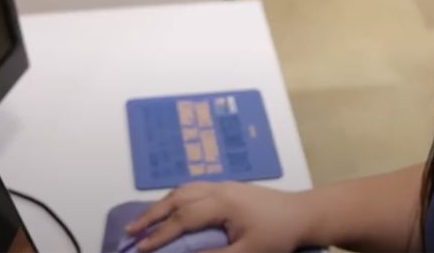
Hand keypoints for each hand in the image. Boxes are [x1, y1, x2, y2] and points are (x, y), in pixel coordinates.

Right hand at [124, 181, 313, 252]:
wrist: (303, 214)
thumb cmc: (278, 235)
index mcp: (222, 203)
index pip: (182, 219)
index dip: (159, 235)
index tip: (139, 249)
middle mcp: (219, 189)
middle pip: (177, 198)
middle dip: (151, 215)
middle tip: (129, 233)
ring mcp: (224, 186)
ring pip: (185, 190)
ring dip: (162, 204)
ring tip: (144, 221)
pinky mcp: (229, 188)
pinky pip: (195, 188)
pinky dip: (177, 198)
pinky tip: (172, 208)